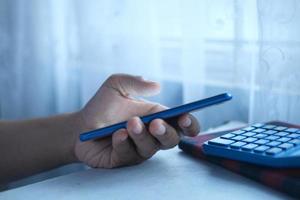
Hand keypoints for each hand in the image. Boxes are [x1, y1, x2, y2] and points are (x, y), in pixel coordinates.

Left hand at [74, 74, 199, 167]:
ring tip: (130, 124)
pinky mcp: (124, 160)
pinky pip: (129, 155)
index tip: (184, 117)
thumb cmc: (102, 106)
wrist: (80, 125)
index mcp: (157, 117)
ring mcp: (138, 149)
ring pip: (151, 148)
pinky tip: (117, 135)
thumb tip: (156, 85)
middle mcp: (151, 135)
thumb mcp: (116, 85)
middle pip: (172, 140)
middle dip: (166, 132)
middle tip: (155, 122)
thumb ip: (135, 82)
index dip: (189, 123)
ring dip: (142, 136)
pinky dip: (124, 143)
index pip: (181, 124)